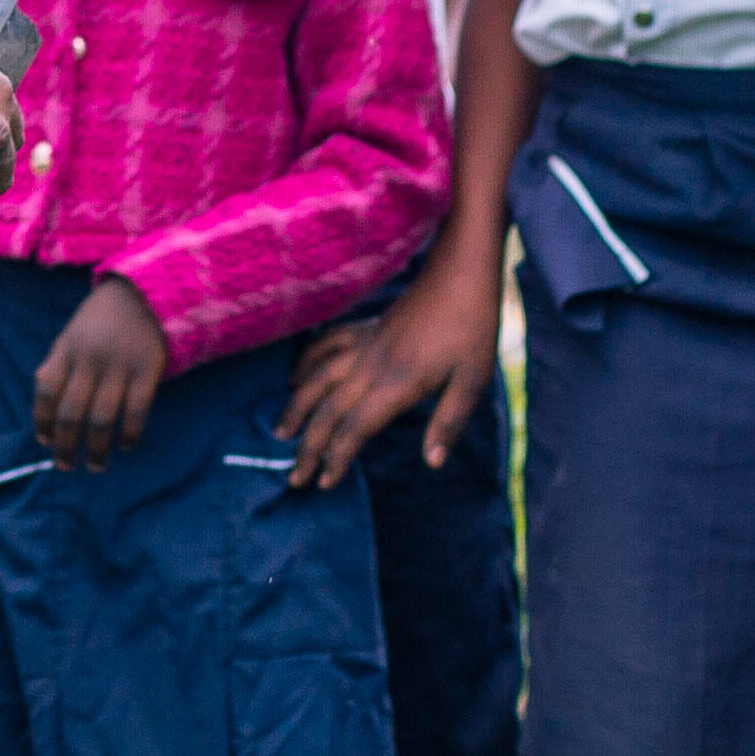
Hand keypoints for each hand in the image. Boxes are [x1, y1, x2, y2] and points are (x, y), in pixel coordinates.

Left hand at [33, 276, 167, 468]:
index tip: (45, 441)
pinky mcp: (147, 370)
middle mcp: (89, 360)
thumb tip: (41, 387)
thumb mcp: (72, 333)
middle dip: (66, 445)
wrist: (144, 293)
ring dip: (97, 448)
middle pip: (71, 411)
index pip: (46, 389)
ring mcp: (119, 366)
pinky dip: (130, 433)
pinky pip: (136, 410)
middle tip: (66, 466)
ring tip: (96, 466)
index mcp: (67, 350)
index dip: (42, 419)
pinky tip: (126, 446)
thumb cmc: (102, 319)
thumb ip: (57, 360)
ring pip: (102, 418)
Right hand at [280, 255, 502, 486]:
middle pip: (329, 410)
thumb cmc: (473, 327)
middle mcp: (373, 365)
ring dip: (296, 407)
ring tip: (280, 432)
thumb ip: (449, 421)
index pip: (356, 428)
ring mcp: (364, 344)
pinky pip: (325, 346)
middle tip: (295, 477)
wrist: (460, 272)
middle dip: (309, 446)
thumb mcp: (474, 379)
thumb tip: (431, 462)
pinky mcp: (365, 328)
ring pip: (317, 378)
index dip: (337, 457)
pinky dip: (304, 363)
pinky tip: (293, 376)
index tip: (324, 483)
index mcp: (399, 383)